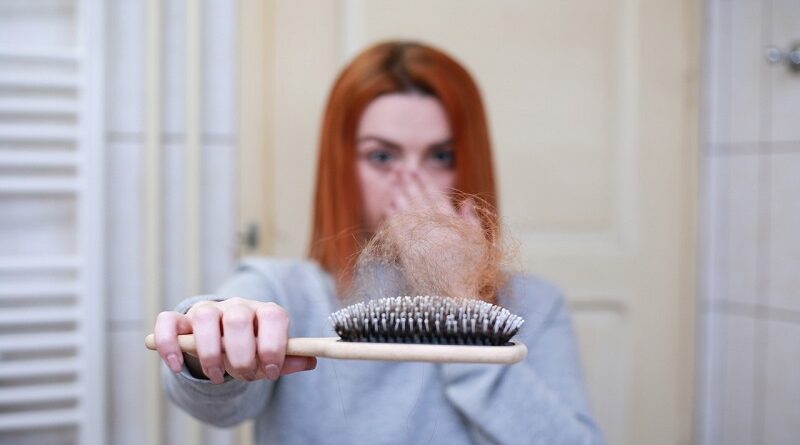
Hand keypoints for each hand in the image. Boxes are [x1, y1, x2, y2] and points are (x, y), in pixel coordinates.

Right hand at [153, 297, 315, 383]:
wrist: (222, 339)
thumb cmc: (251, 348)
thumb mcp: (270, 355)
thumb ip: (287, 359)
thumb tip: (310, 361)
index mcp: (264, 312)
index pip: (273, 316)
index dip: (273, 345)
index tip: (270, 371)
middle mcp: (236, 306)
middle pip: (238, 318)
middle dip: (242, 354)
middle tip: (245, 375)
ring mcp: (207, 310)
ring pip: (204, 317)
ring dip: (210, 353)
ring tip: (218, 376)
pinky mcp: (181, 319)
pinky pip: (168, 321)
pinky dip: (170, 344)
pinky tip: (177, 366)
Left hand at [377, 171, 488, 297]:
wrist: (456, 299)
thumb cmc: (472, 274)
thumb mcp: (480, 246)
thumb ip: (472, 222)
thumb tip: (467, 201)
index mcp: (453, 225)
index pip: (437, 198)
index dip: (425, 183)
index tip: (417, 171)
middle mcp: (436, 229)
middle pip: (419, 200)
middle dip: (409, 183)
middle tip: (401, 169)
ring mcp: (421, 241)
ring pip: (407, 212)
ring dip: (399, 195)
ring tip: (393, 182)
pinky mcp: (408, 254)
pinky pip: (398, 231)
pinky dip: (393, 218)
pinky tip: (388, 207)